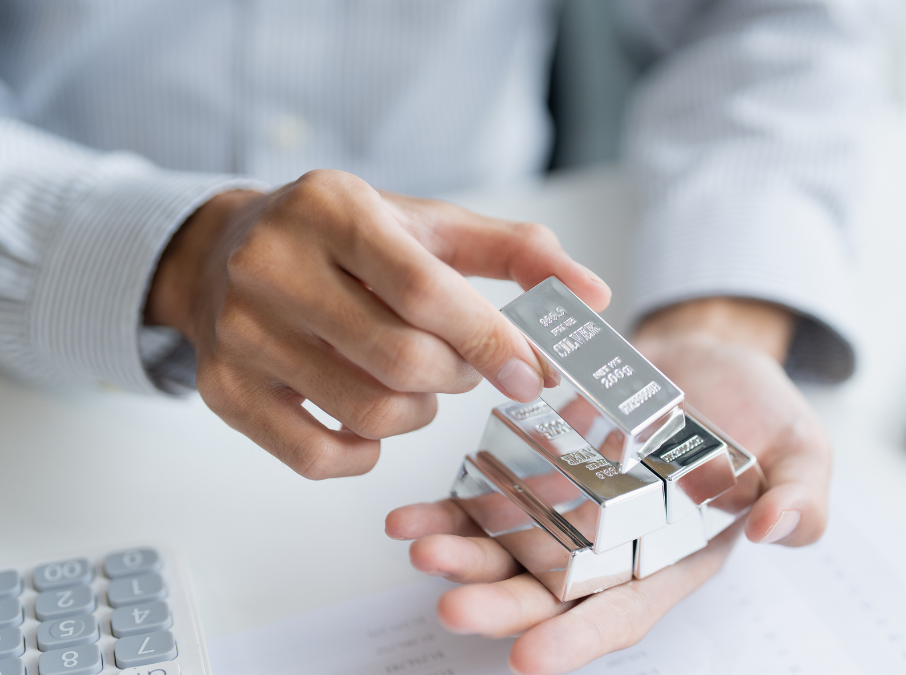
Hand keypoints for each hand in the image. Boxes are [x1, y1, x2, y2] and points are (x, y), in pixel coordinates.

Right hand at [146, 170, 609, 478]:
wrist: (220, 254)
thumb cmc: (341, 241)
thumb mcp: (426, 224)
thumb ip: (515, 250)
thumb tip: (595, 296)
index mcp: (332, 210)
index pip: (425, 291)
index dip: (491, 342)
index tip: (535, 375)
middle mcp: (273, 267)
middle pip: (402, 360)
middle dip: (458, 376)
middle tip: (464, 366)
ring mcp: (240, 333)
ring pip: (367, 412)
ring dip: (420, 413)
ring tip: (417, 383)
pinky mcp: (222, 391)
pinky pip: (316, 456)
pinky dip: (365, 451)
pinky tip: (372, 419)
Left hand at [385, 298, 831, 673]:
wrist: (710, 353)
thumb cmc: (758, 409)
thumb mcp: (803, 450)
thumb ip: (801, 495)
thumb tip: (777, 531)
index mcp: (674, 557)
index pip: (625, 611)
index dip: (579, 638)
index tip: (529, 658)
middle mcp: (613, 545)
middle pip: (549, 591)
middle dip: (500, 605)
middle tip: (453, 609)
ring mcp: (570, 508)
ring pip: (506, 549)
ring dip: (461, 557)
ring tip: (420, 553)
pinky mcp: (540, 467)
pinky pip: (487, 494)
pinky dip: (447, 508)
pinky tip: (406, 518)